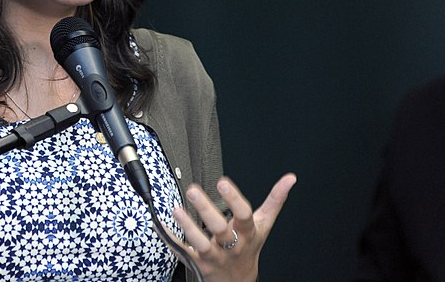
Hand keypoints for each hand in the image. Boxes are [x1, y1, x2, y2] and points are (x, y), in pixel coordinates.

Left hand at [171, 173, 296, 281]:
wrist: (238, 281)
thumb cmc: (249, 246)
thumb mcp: (263, 225)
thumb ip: (275, 200)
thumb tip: (290, 178)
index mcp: (247, 233)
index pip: (243, 215)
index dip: (234, 199)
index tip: (222, 181)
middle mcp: (231, 246)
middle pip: (220, 229)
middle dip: (206, 210)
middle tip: (193, 190)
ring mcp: (214, 256)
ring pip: (201, 244)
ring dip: (188, 227)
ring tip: (176, 210)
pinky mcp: (198, 262)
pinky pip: (182, 251)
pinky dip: (170, 239)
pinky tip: (159, 226)